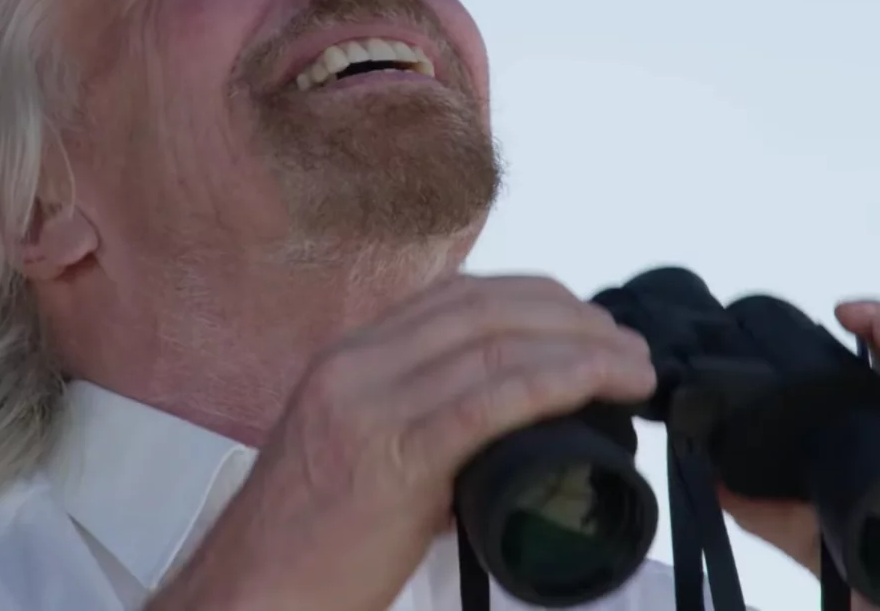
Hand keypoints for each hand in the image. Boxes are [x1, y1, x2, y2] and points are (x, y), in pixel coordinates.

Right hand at [148, 275, 657, 610]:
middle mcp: (354, 368)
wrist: (247, 597)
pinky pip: (488, 403)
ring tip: (633, 369)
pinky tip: (598, 384)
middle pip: (483, 308)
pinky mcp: (392, 461)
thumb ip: (413, 425)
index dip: (534, 298)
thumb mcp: (353, 457)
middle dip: (569, 316)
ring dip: (581, 348)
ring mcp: (368, 409)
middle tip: (626, 344)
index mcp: (345, 361)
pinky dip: (555, 383)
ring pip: (494, 346)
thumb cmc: (303, 547)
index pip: (454, 297)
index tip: (586, 321)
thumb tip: (497, 431)